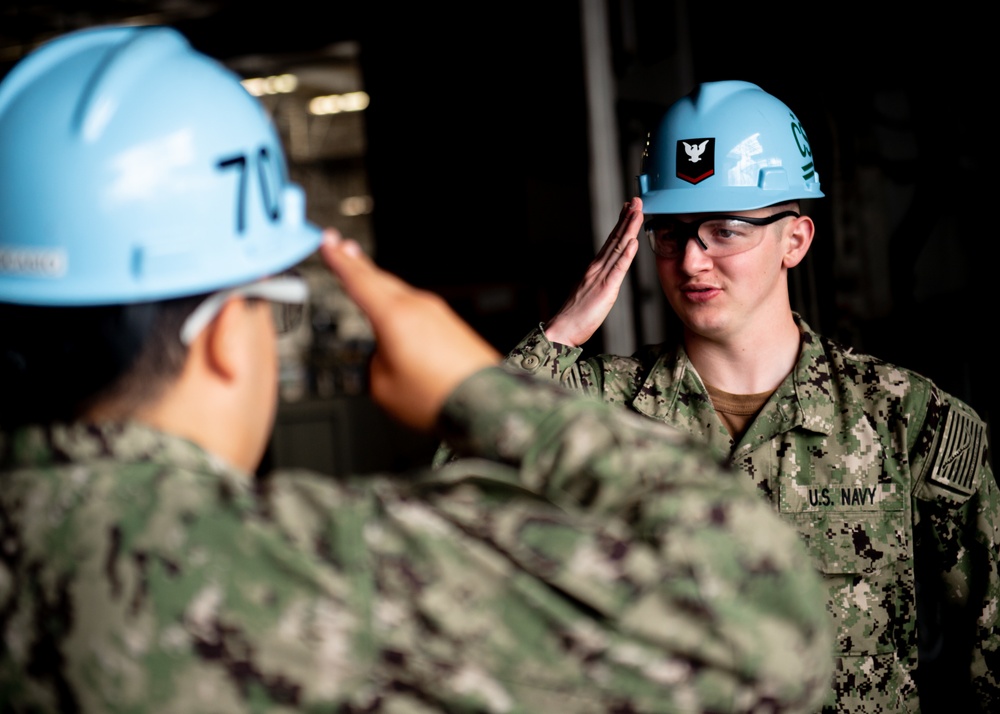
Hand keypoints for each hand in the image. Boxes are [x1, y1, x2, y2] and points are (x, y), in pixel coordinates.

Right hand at [319, 229, 500, 431]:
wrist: (484, 403)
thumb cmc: (438, 396)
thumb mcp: (382, 387)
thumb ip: (373, 363)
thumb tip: (382, 356)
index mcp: (394, 316)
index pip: (358, 280)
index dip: (339, 259)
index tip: (329, 241)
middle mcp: (418, 307)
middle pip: (380, 279)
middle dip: (359, 264)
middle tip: (344, 248)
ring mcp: (438, 314)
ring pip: (400, 295)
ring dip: (380, 287)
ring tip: (366, 281)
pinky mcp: (451, 326)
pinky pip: (417, 310)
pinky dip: (400, 306)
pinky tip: (397, 317)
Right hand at [542, 197, 642, 346]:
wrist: (563, 329)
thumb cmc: (576, 316)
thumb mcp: (591, 292)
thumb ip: (600, 280)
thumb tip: (609, 273)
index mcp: (595, 269)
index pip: (611, 242)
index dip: (622, 224)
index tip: (630, 209)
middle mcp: (597, 268)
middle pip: (615, 239)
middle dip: (627, 218)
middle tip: (637, 200)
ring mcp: (600, 277)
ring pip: (618, 249)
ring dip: (629, 229)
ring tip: (638, 212)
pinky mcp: (605, 289)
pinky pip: (617, 270)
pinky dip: (626, 255)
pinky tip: (633, 242)